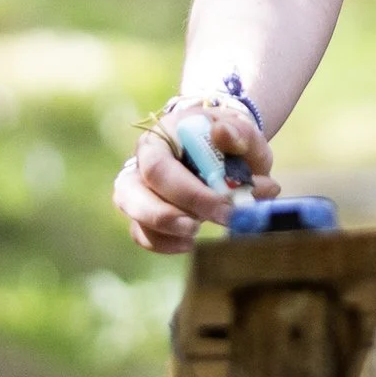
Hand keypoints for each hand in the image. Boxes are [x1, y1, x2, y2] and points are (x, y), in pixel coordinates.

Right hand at [112, 93, 278, 252]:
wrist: (233, 153)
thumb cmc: (234, 144)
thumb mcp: (245, 134)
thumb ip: (239, 133)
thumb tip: (222, 133)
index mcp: (164, 134)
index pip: (159, 165)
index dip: (188, 191)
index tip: (224, 207)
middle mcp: (143, 158)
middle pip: (131, 188)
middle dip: (166, 215)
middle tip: (198, 228)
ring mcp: (140, 185)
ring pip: (131, 209)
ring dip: (160, 229)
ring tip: (193, 235)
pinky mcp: (146, 211)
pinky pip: (140, 231)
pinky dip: (162, 242)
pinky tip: (189, 243)